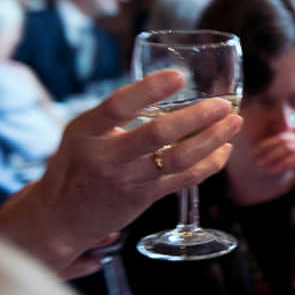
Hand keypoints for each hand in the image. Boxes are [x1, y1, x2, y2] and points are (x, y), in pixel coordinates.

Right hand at [0, 70, 241, 273]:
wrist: (60, 219)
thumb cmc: (76, 165)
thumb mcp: (83, 134)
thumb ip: (117, 115)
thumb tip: (164, 87)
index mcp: (85, 132)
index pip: (118, 105)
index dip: (150, 89)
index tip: (179, 76)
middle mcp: (106, 157)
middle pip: (157, 134)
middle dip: (196, 117)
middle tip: (222, 104)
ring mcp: (127, 180)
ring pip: (178, 159)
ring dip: (211, 140)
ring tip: (234, 122)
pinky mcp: (143, 198)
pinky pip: (184, 180)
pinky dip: (209, 164)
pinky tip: (224, 149)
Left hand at [252, 130, 294, 201]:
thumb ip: (290, 158)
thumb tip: (271, 156)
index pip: (284, 136)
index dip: (267, 143)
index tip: (255, 152)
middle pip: (285, 139)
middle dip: (267, 149)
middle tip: (256, 159)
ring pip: (289, 148)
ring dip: (272, 157)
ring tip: (263, 166)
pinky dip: (282, 164)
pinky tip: (274, 170)